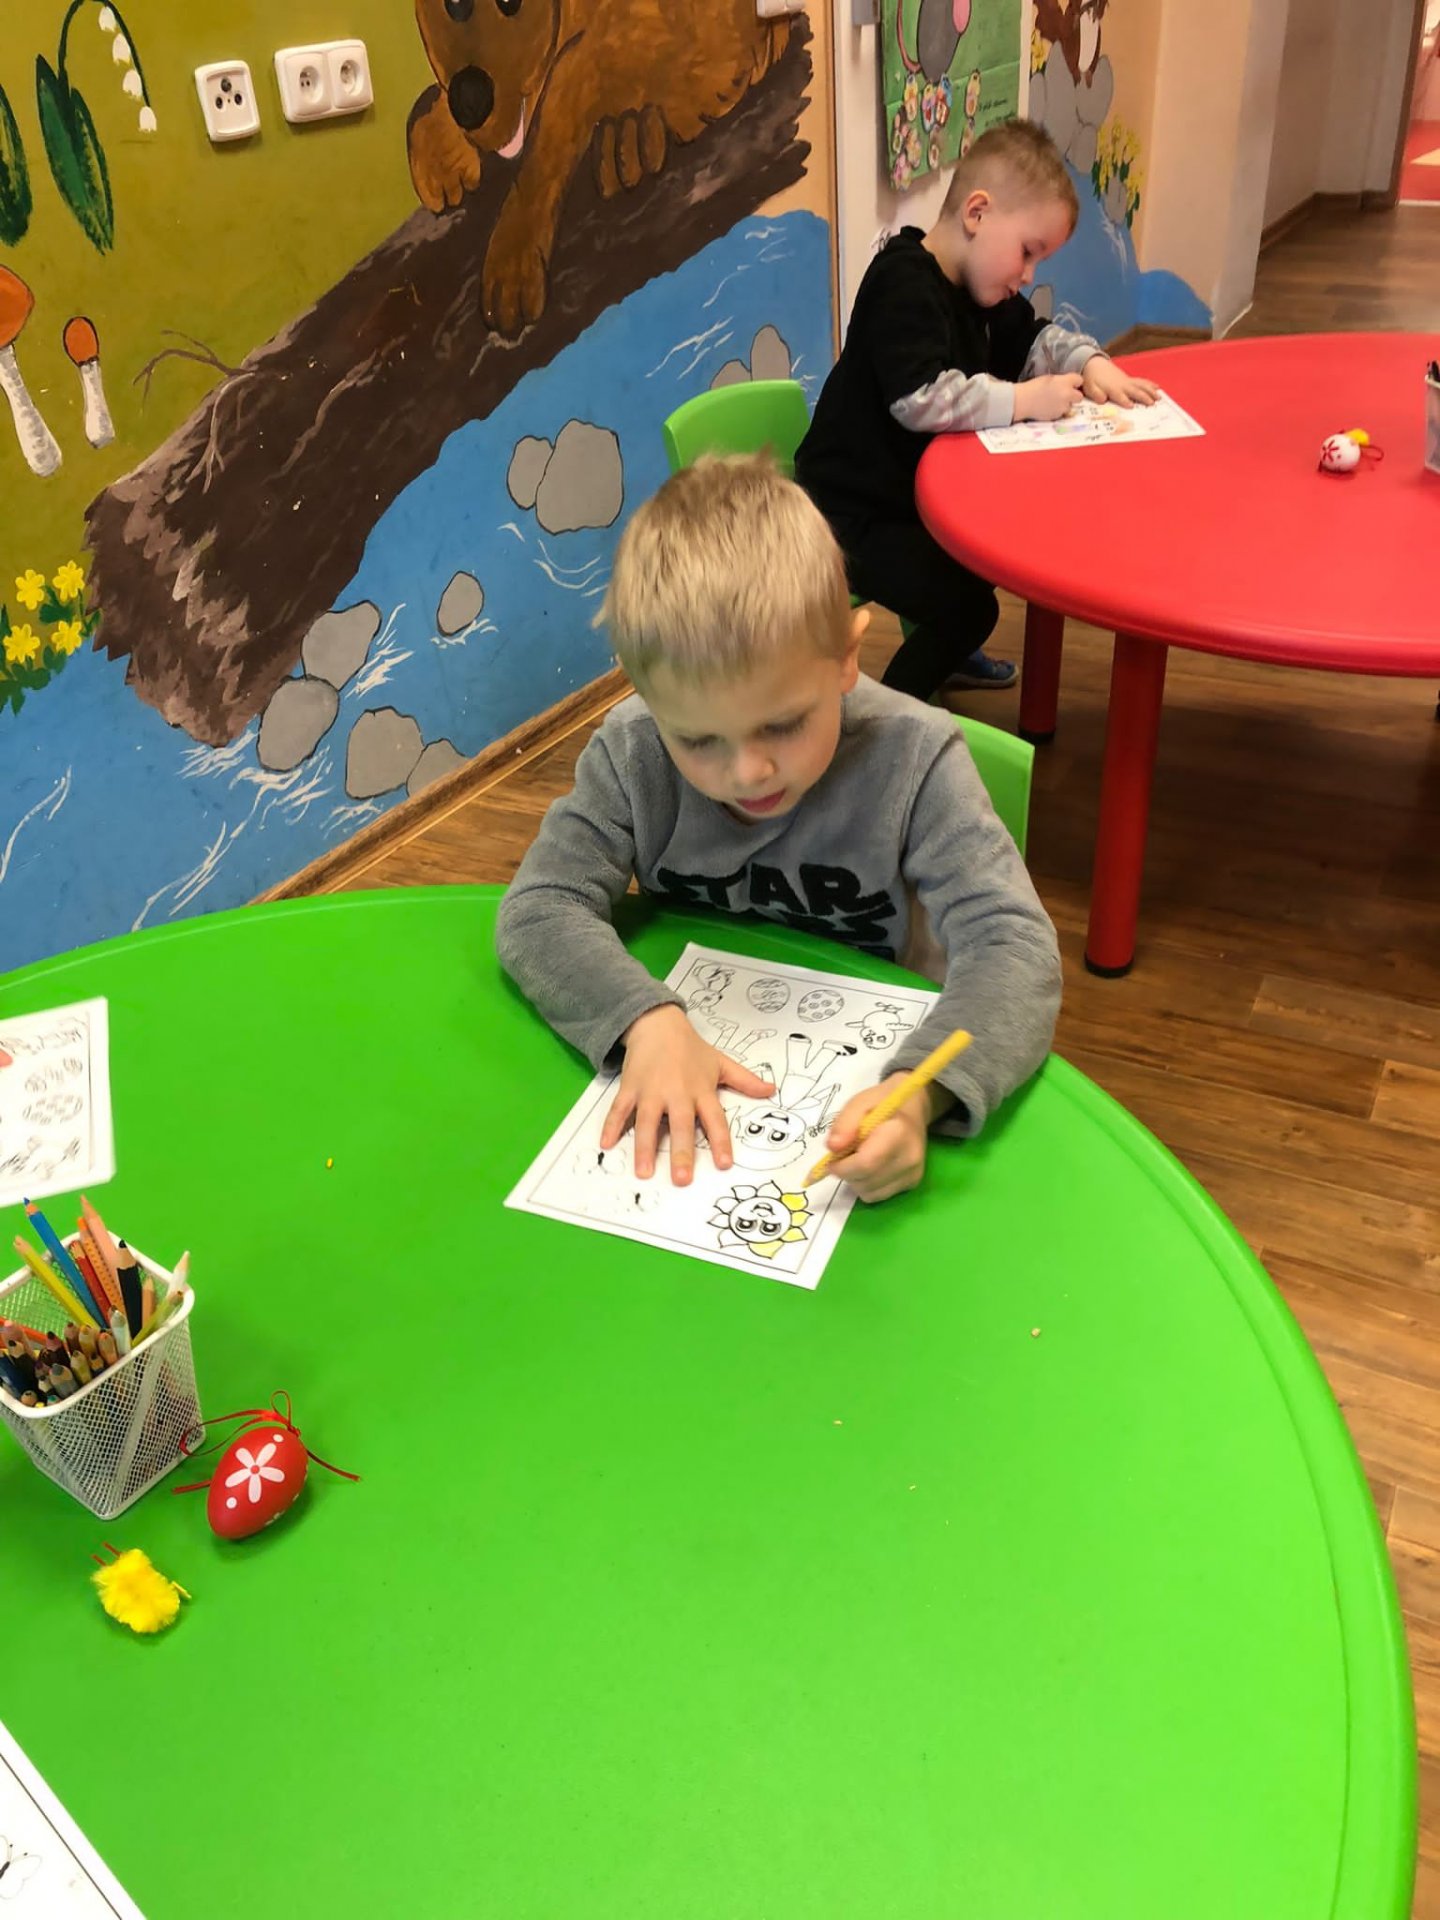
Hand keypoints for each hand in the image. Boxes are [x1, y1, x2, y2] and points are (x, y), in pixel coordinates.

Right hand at [602, 1005, 773, 1185]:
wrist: (658, 1024)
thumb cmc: (691, 1049)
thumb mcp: (721, 1062)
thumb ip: (745, 1080)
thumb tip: (772, 1091)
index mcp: (701, 1090)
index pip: (715, 1119)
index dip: (720, 1142)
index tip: (724, 1164)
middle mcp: (677, 1093)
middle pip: (680, 1126)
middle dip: (680, 1153)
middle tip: (681, 1179)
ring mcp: (651, 1091)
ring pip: (647, 1122)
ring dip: (644, 1147)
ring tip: (643, 1172)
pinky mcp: (630, 1087)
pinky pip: (620, 1109)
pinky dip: (611, 1126)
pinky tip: (606, 1145)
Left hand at [818, 1076, 950, 1204]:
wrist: (912, 1108)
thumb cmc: (881, 1103)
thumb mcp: (858, 1103)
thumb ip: (844, 1124)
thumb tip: (832, 1148)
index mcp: (898, 1133)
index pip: (866, 1163)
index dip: (843, 1167)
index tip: (831, 1160)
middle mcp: (910, 1158)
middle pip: (866, 1182)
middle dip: (846, 1173)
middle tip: (846, 1155)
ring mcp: (913, 1174)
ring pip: (870, 1193)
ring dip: (856, 1181)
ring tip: (860, 1159)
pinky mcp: (912, 1184)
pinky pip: (878, 1195)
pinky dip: (867, 1186)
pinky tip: (871, 1168)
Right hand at [1013, 372, 1083, 421]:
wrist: (1023, 400)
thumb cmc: (1034, 387)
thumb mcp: (1050, 378)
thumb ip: (1061, 381)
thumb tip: (1067, 384)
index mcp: (1065, 381)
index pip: (1079, 380)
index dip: (1075, 382)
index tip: (1070, 384)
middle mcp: (1067, 394)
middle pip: (1079, 397)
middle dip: (1073, 396)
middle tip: (1065, 395)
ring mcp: (1063, 406)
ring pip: (1070, 406)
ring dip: (1065, 405)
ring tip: (1053, 402)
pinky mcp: (1058, 416)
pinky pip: (1061, 413)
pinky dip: (1057, 411)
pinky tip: (1048, 408)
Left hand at [1081, 357, 1159, 407]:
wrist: (1094, 364)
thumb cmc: (1091, 379)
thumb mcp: (1090, 387)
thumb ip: (1096, 394)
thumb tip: (1102, 399)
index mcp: (1113, 389)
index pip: (1120, 396)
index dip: (1125, 401)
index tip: (1131, 406)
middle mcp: (1122, 385)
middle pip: (1135, 391)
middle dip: (1143, 397)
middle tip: (1152, 403)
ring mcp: (1127, 381)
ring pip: (1141, 386)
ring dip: (1150, 391)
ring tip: (1159, 398)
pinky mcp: (1129, 379)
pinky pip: (1141, 381)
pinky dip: (1150, 384)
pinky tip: (1157, 387)